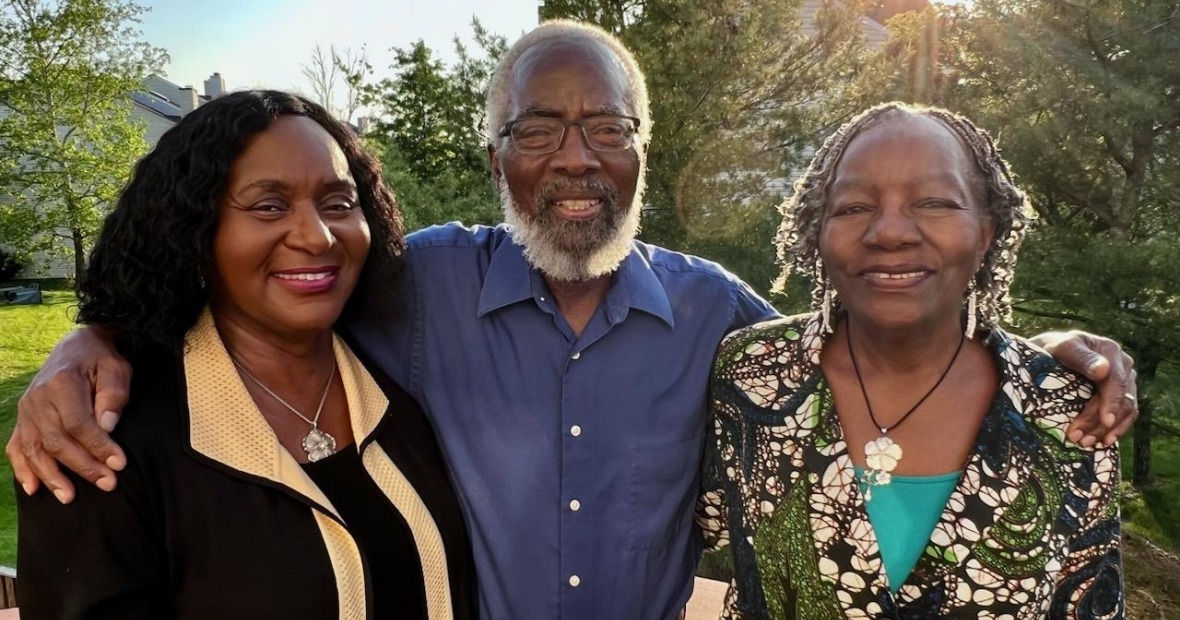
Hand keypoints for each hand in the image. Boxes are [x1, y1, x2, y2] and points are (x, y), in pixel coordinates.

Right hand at [5, 326, 130, 502]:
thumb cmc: (100, 359)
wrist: (76, 346)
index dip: (98, 446)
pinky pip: (17, 447)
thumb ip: (113, 395)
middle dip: (83, 466)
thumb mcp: (116, 368)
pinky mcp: (23, 418)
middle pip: (56, 440)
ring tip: (70, 497)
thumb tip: (107, 426)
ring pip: (34, 449)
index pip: (78, 423)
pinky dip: (22, 469)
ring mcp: (26, 410)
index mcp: (62, 383)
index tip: (118, 464)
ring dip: (52, 476)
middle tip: (108, 484)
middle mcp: (38, 398)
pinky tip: (33, 488)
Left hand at [1031, 330, 1136, 447]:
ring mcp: (1124, 381)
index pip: (1116, 381)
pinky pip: (1125, 416)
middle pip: (1121, 399)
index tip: (1104, 421)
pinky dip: (1115, 430)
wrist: (1046, 353)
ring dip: (1107, 429)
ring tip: (1086, 443)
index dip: (1111, 402)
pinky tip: (1103, 442)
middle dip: (1101, 422)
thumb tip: (1102, 370)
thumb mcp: (1061, 348)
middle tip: (1079, 438)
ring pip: (1126, 410)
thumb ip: (1080, 357)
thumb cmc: (1050, 348)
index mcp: (1111, 351)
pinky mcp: (1120, 395)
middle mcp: (1123, 365)